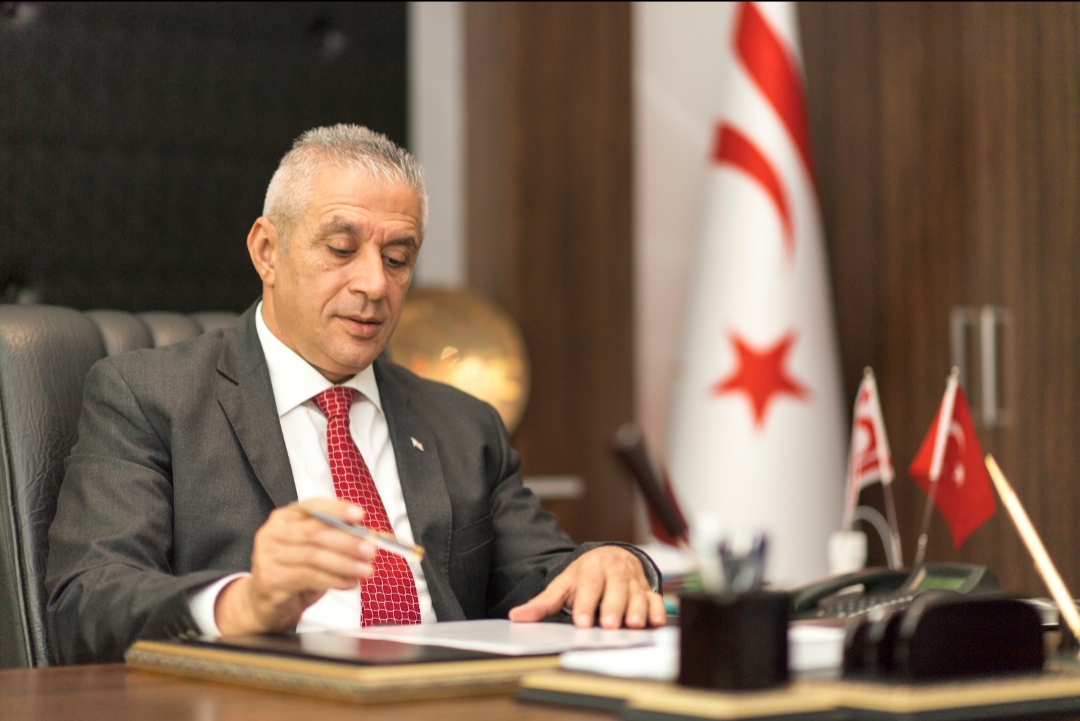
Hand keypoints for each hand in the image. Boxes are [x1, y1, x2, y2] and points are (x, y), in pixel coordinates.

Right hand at [215, 499, 375, 634]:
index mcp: (284, 518)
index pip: (312, 507)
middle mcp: (272, 532)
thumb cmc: (294, 572)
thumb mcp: (314, 550)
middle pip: (315, 532)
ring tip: (365, 570)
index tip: (360, 515)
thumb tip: (365, 536)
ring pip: (314, 556)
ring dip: (345, 564)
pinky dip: (334, 580)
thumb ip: (334, 538)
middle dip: (347, 541)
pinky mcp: (270, 578)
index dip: (337, 509)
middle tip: (370, 550)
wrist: (264, 603)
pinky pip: (309, 577)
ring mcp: (267, 555)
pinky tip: (349, 583)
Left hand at [508, 546, 665, 628]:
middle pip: (615, 589)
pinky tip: (656, 621)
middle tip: (609, 625)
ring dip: (637, 609)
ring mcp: (633, 580)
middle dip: (613, 607)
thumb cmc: (585, 576)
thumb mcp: (564, 584)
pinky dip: (657, 609)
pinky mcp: (648, 589)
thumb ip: (543, 602)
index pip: (589, 585)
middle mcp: (615, 572)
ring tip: (633, 625)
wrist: (611, 556)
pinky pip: (655, 598)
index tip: (581, 622)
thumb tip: (516, 616)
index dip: (586, 603)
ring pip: (636, 594)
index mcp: (592, 568)